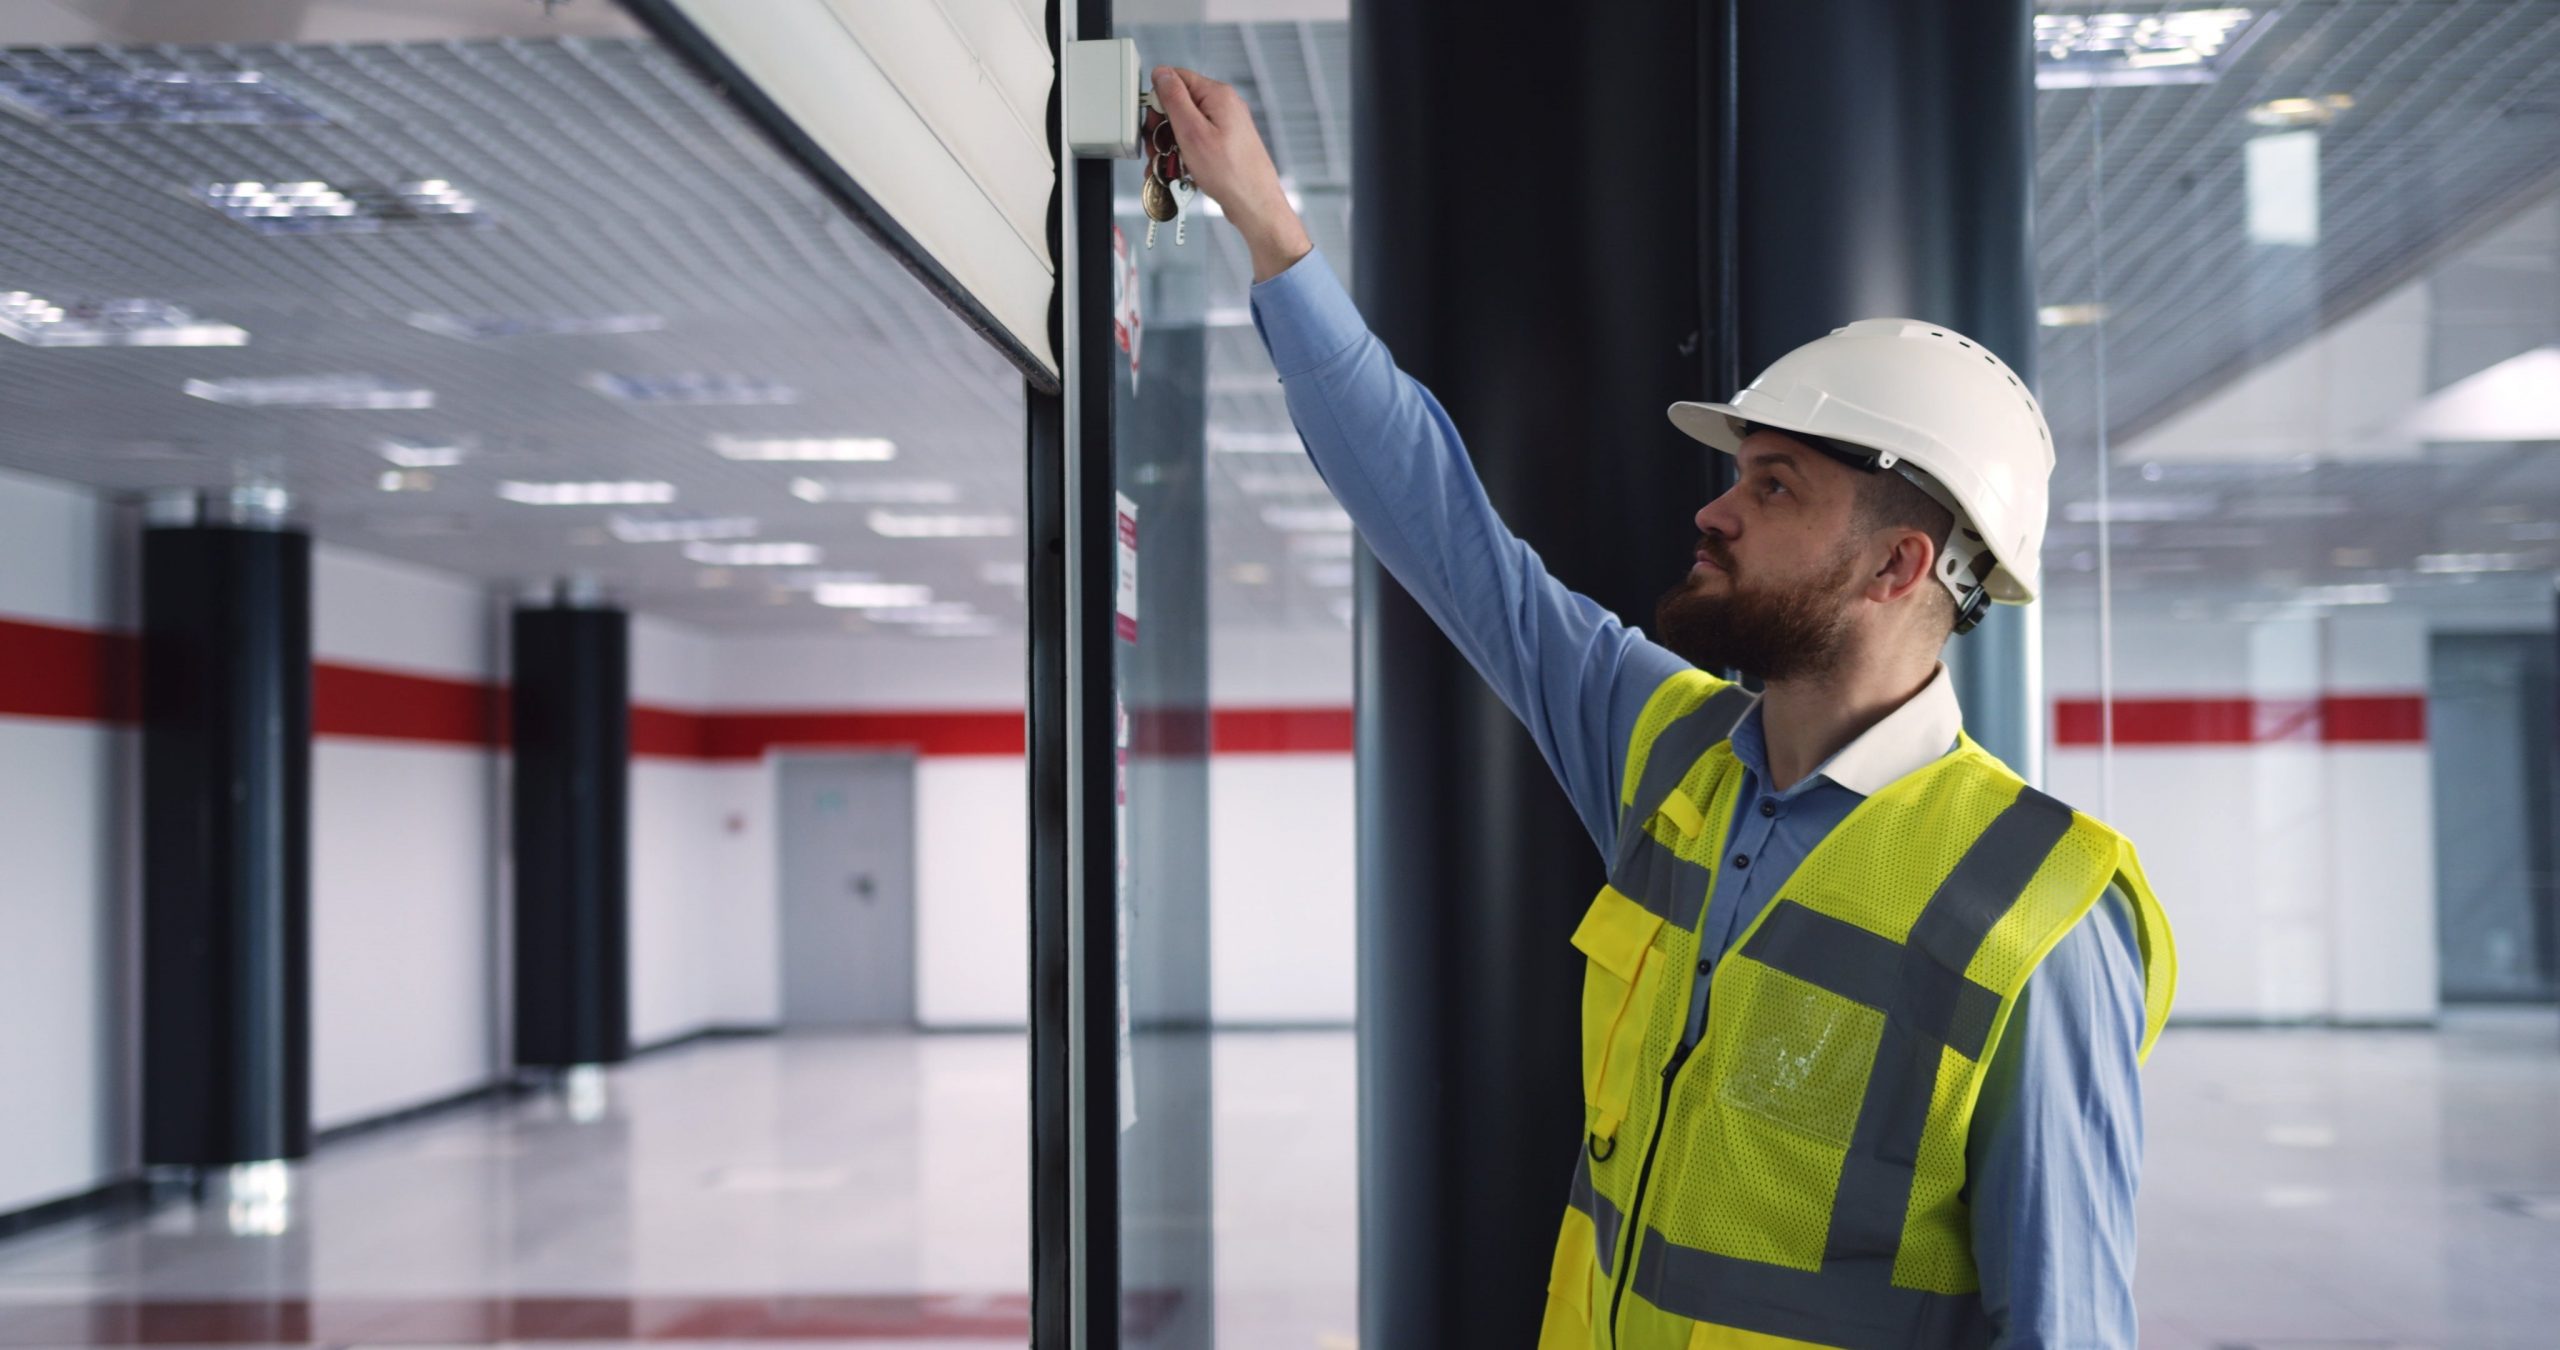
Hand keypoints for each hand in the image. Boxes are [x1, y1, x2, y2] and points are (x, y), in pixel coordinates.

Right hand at [1150, 65, 1310, 280]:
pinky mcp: (1226, 143)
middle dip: (1163, 127)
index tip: (1154, 124)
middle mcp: (1225, 105)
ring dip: (1171, 144)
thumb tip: (1161, 74)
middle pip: (1180, 103)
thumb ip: (1174, 99)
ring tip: (1168, 166)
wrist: (1255, 203)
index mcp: (1217, 95)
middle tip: (1158, 150)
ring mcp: (1227, 125)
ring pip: (1187, 125)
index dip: (1158, 101)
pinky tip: (1181, 170)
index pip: (1176, 78)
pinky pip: (1198, 140)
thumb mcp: (1192, 132)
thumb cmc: (1230, 173)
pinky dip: (1185, 154)